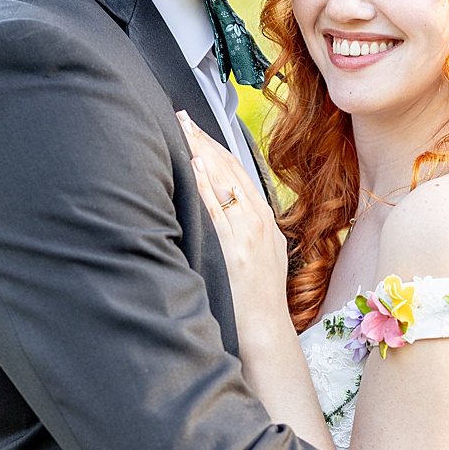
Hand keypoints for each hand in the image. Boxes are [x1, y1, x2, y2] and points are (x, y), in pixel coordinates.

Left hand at [178, 112, 287, 332]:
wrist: (266, 332)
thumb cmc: (257, 300)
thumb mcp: (259, 256)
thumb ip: (242, 231)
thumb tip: (219, 210)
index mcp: (264, 222)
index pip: (238, 173)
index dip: (216, 148)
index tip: (197, 129)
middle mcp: (259, 222)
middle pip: (230, 171)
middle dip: (205, 141)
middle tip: (182, 117)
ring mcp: (248, 236)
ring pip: (224, 184)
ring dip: (201, 154)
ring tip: (182, 130)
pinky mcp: (235, 251)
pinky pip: (218, 212)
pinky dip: (206, 187)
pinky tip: (194, 167)